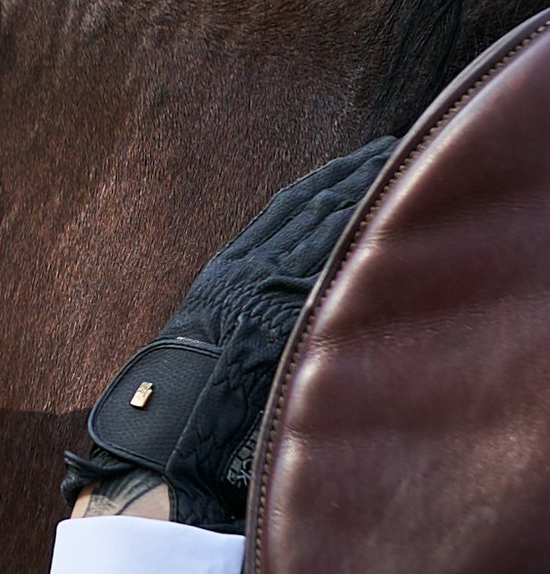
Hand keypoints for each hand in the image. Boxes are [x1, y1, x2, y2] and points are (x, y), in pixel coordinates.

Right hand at [65, 139, 397, 532]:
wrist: (178, 424)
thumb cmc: (187, 397)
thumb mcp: (207, 336)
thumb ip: (241, 311)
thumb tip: (268, 309)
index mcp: (228, 272)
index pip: (284, 212)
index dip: (321, 183)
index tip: (351, 162)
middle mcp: (251, 269)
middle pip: (311, 207)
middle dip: (349, 176)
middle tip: (387, 148)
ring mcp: (273, 285)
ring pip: (325, 222)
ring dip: (361, 190)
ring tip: (395, 163)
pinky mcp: (291, 306)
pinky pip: (330, 253)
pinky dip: (357, 224)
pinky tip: (385, 207)